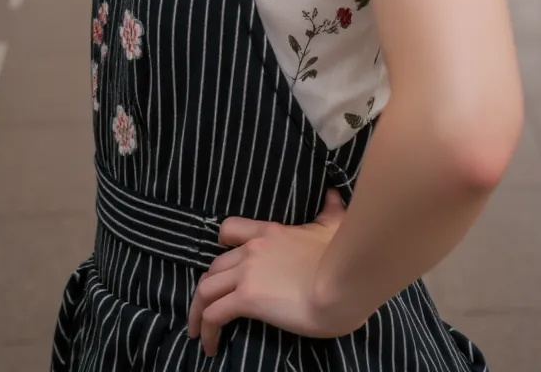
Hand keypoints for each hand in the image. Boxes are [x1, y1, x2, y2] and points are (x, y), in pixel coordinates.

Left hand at [188, 190, 348, 356]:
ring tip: (198, 332)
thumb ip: (329, 210)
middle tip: (208, 308)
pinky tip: (209, 345)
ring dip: (197, 311)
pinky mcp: (248, 299)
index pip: (230, 230)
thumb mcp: (333, 226)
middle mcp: (252, 250)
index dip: (221, 248)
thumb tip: (334, 194)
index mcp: (269, 232)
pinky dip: (206, 330)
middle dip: (208, 287)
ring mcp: (247, 274)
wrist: (342, 281)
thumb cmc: (341, 256)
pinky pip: (214, 315)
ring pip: (206, 289)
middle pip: (214, 266)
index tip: (222, 268)